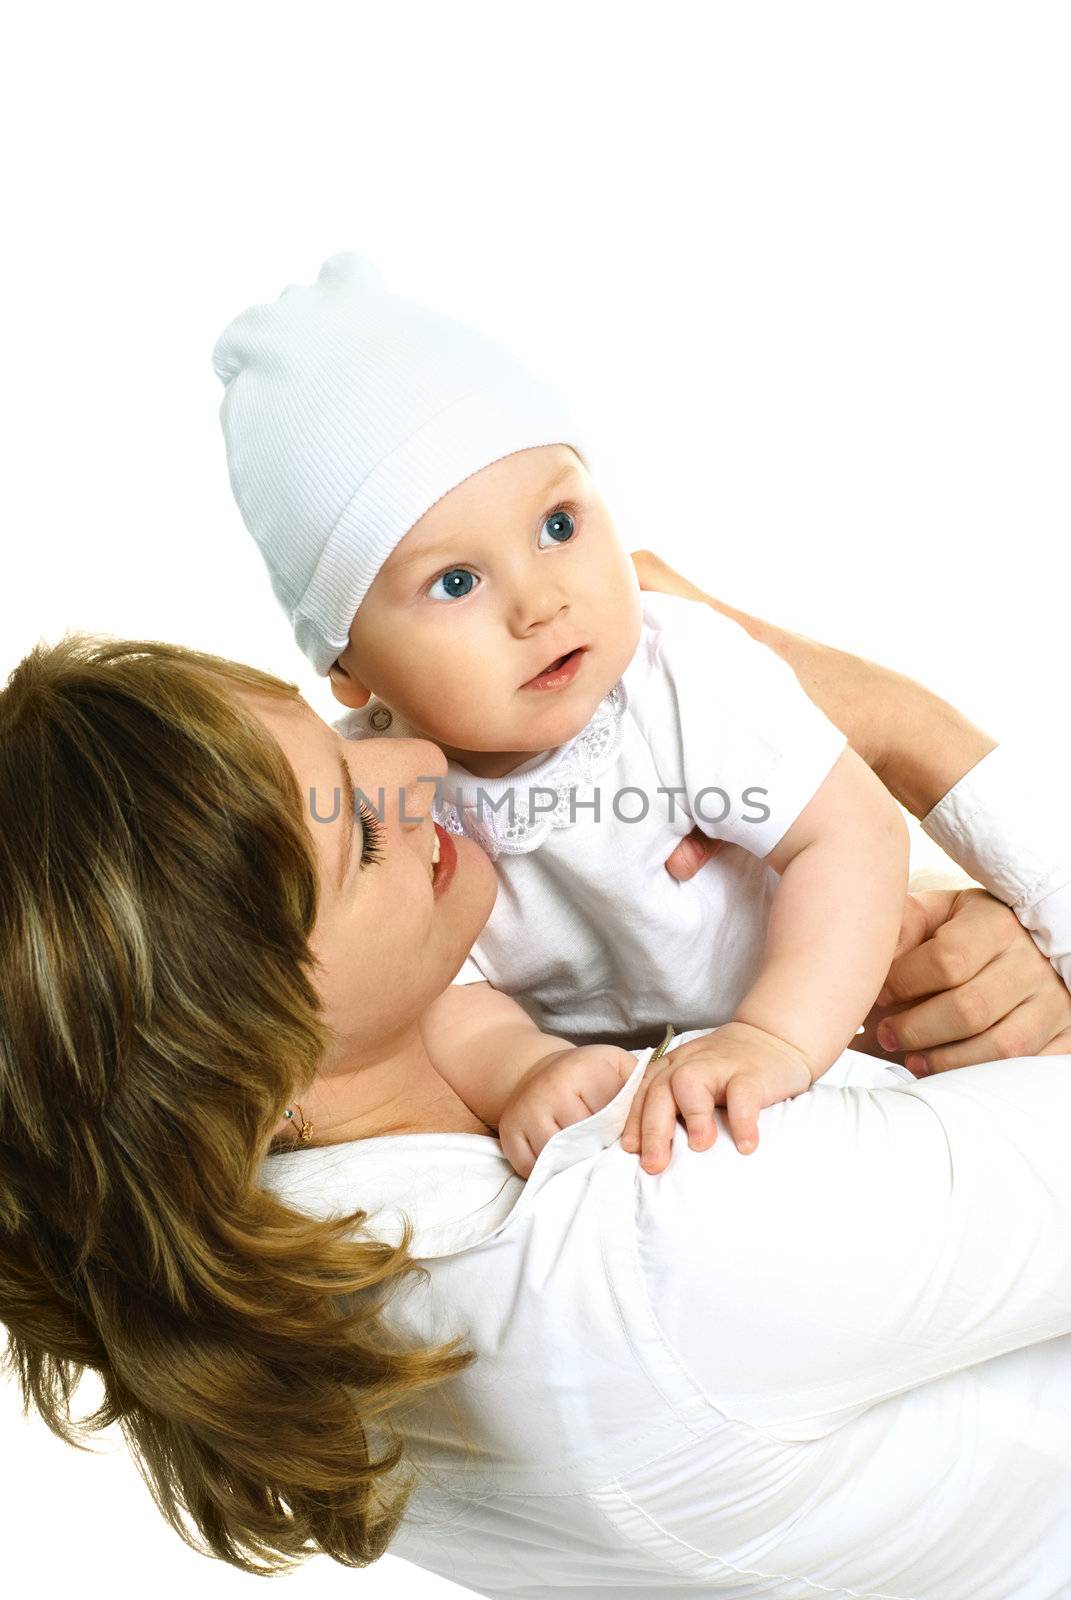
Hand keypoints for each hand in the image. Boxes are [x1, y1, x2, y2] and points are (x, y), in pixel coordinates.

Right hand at [496, 1043, 636, 1179]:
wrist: (537, 1070)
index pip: (606, 1121)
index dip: (619, 1137)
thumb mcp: (619, 1067)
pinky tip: (563, 1163)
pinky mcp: (509, 1133)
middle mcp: (548, 1090)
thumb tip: (661, 1121)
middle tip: (608, 1158)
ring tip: (588, 1162)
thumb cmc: (588, 1074)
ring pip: (557, 1158)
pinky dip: (549, 1173)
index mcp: (581, 1073)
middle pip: (581, 1142)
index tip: (626, 1142)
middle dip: (598, 1154)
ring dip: (574, 1166)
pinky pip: (532, 1169)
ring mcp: (524, 1112)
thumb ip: (642, 1088)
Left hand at [619, 1021, 816, 1172]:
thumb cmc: (728, 1069)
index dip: (635, 1121)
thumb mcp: (695, 1079)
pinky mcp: (753, 1073)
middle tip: (655, 1164)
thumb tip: (654, 1151)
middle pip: (661, 1091)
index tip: (631, 1150)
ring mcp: (721, 1066)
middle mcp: (690, 1063)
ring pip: (692, 1083)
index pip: (644, 1093)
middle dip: (654, 1129)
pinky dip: (742, 1121)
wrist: (773, 1036)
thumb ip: (675, 1104)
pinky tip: (745, 1146)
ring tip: (699, 1147)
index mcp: (672, 1067)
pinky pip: (743, 1095)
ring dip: (692, 1116)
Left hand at [856, 888, 1070, 1073]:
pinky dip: (982, 1076)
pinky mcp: (1066, 1034)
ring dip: (945, 1061)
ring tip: (911, 1058)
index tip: (876, 995)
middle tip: (884, 1034)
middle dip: (916, 1029)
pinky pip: (1026, 1067)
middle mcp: (1032, 961)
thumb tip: (867, 961)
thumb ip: (903, 927)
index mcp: (996, 923)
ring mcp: (1055, 1001)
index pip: (946, 961)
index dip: (903, 984)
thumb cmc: (967, 931)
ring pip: (1000, 1046)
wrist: (1028, 944)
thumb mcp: (937, 914)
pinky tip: (948, 1070)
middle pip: (970, 1009)